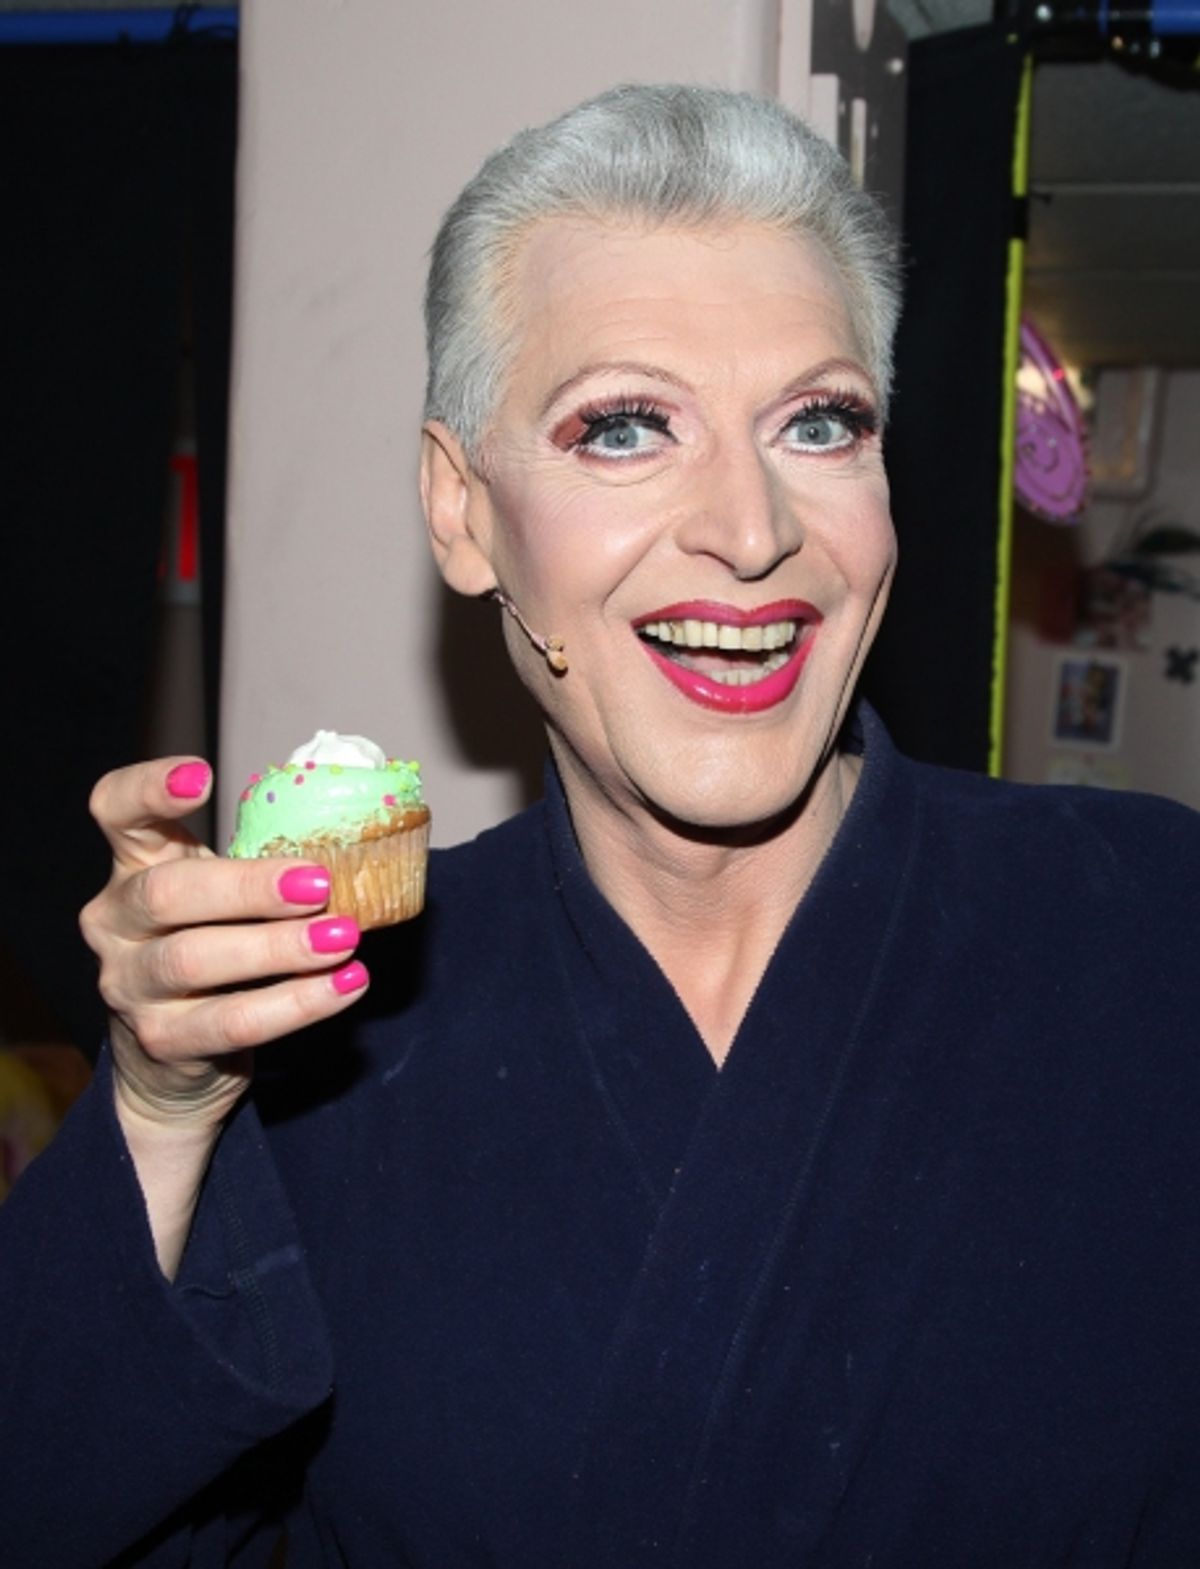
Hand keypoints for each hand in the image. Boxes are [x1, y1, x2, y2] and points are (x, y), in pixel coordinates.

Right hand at [80, 757, 368, 1139]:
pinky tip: (345, 985)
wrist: (178, 1059)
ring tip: (343, 939)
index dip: (150, 788)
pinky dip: (297, 1003)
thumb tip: (361, 832)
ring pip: (194, 959)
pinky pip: (233, 1021)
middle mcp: (115, 920)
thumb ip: (264, 861)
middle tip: (318, 886)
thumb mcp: (225, 895)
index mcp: (135, 864)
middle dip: (249, 887)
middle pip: (166, 892)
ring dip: (279, 948)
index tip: (203, 776)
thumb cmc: (216, 947)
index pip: (116, 809)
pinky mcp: (161, 1040)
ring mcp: (129, 983)